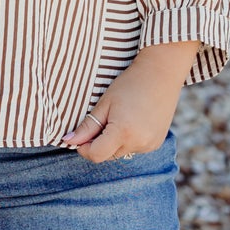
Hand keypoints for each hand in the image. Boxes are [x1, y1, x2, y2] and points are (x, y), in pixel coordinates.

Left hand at [63, 41, 200, 162]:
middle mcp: (138, 143)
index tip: (81, 136)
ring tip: (120, 117)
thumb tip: (68, 141)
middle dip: (99, 143)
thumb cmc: (129, 84)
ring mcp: (149, 145)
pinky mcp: (156, 143)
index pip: (96, 155)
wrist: (161, 73)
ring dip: (114, 142)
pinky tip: (133, 121)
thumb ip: (87, 126)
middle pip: (107, 155)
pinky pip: (134, 148)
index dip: (84, 148)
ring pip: (120, 152)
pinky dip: (128, 140)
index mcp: (123, 132)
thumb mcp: (104, 104)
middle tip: (103, 120)